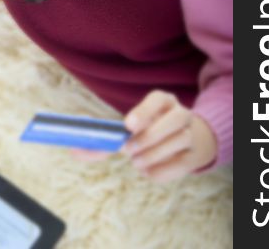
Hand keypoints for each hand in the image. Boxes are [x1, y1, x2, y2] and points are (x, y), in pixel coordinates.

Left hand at [70, 90, 217, 183]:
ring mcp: (190, 133)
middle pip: (171, 121)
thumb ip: (104, 138)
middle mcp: (180, 112)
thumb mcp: (128, 128)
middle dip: (148, 138)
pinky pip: (182, 164)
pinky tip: (149, 171)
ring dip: (154, 155)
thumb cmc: (147, 131)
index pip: (157, 99)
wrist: (184, 140)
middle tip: (129, 151)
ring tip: (138, 162)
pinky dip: (163, 171)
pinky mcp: (195, 155)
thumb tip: (73, 149)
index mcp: (162, 100)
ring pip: (178, 142)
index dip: (143, 111)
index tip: (128, 125)